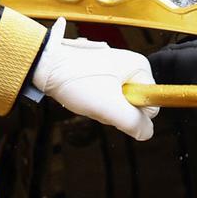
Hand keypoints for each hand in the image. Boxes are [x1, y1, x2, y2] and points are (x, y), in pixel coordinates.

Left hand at [30, 20, 155, 140]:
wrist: (44, 64)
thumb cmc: (75, 79)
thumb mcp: (109, 107)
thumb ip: (134, 123)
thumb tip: (147, 133)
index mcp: (140, 67)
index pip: (152, 104)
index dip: (132, 113)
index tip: (112, 104)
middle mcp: (131, 65)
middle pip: (134, 104)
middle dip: (115, 110)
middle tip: (97, 100)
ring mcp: (116, 69)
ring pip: (119, 102)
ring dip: (103, 106)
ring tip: (87, 95)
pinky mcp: (103, 73)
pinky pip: (107, 96)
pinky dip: (95, 100)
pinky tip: (83, 94)